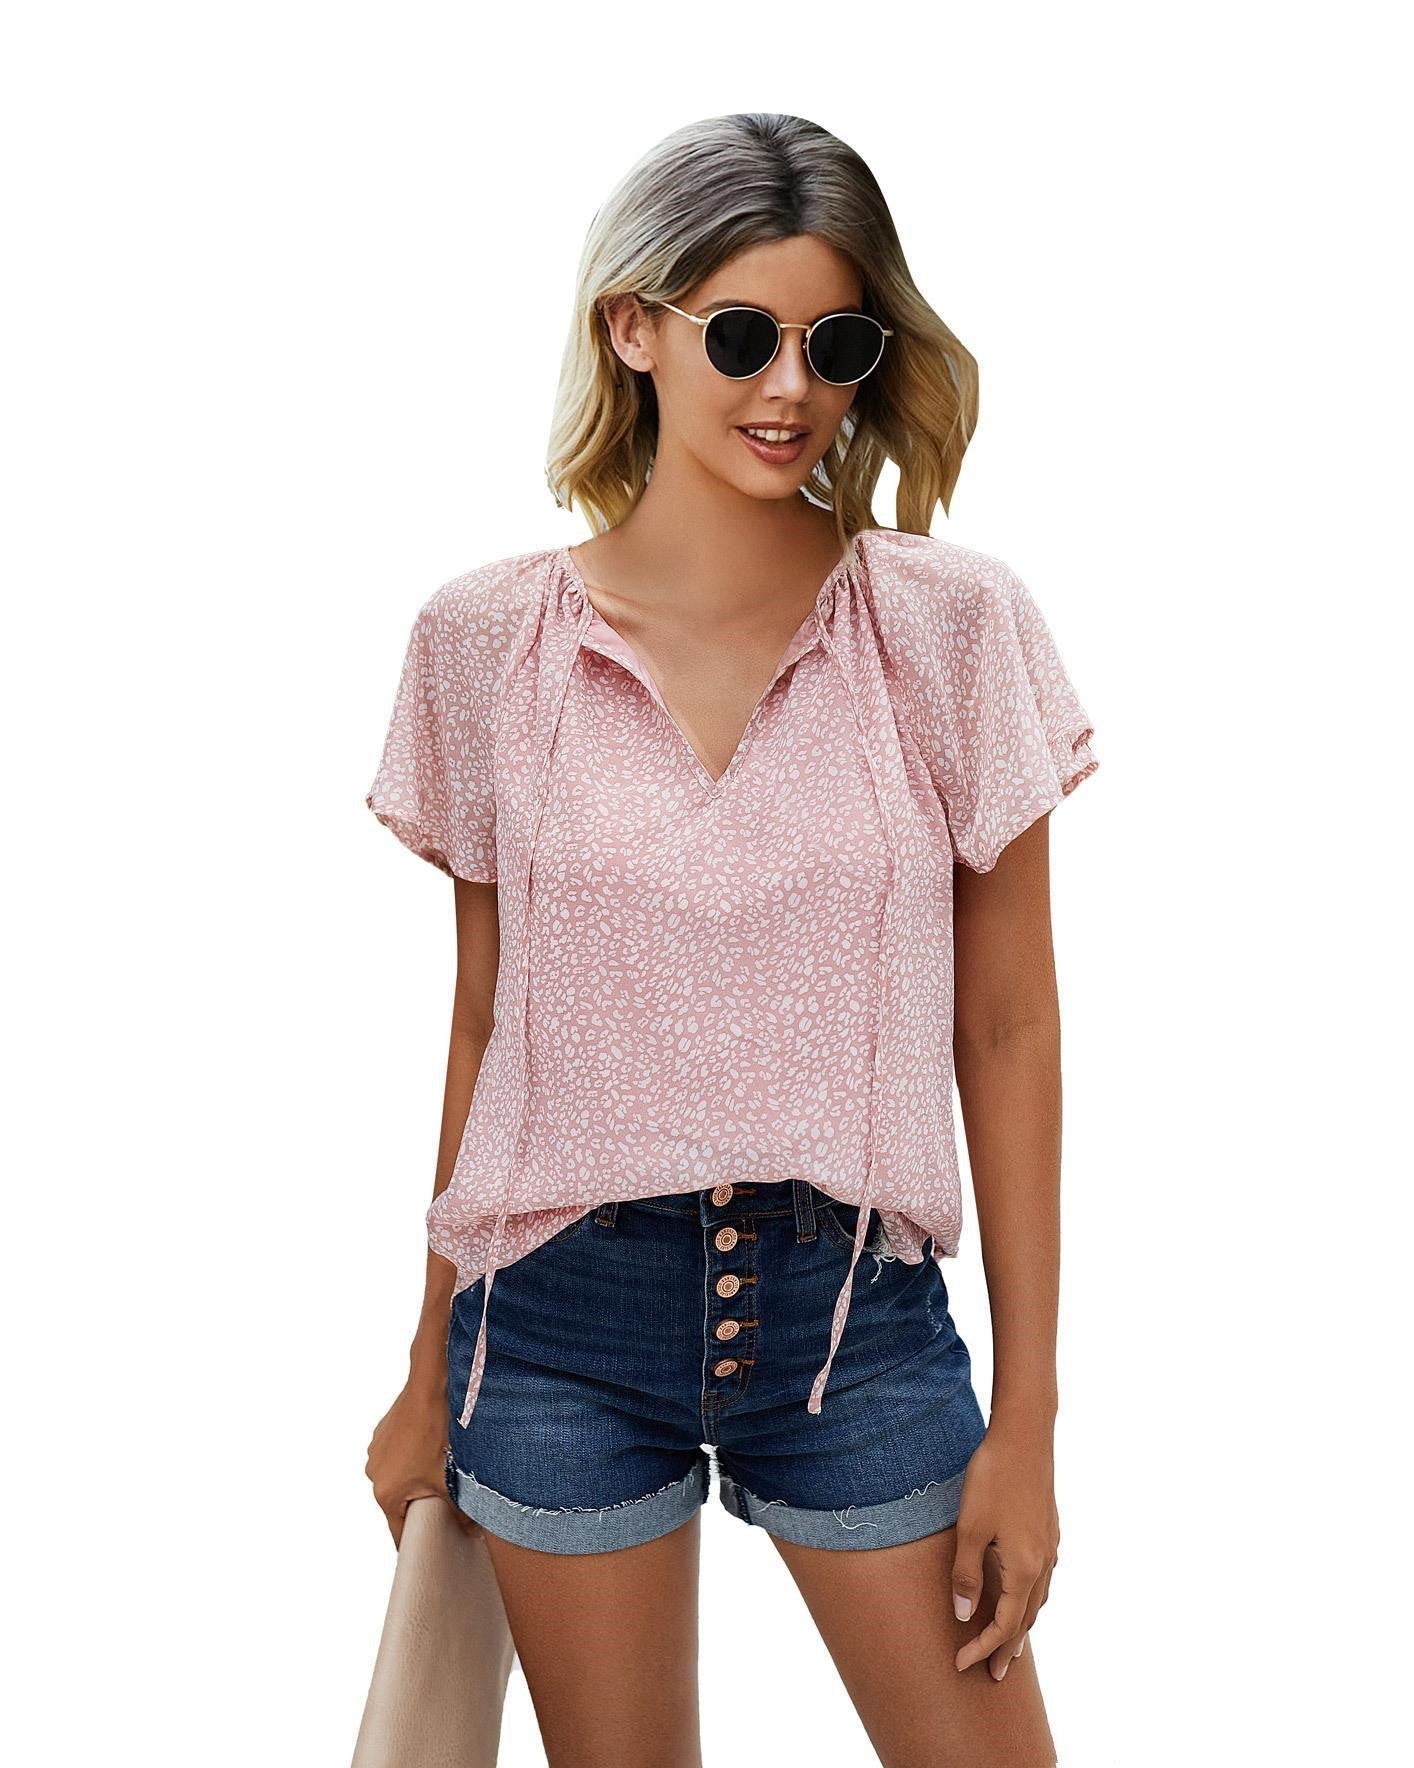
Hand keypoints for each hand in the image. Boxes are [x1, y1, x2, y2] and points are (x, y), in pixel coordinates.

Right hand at [364, 1379, 480, 1548]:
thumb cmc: (437, 1431)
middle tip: (448, 1503)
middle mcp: (374, 1474)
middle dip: (424, 1505)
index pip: (400, 1533)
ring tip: (442, 1467)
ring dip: (419, 1479)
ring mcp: (377, 1452)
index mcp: (386, 1493)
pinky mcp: (384, 1433)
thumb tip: (472, 1531)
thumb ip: (461, 1511)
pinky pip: (399, 1456)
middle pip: (401, 1504)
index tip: (434, 1547)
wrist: (431, 1385)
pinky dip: (414, 1458)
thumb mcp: (451, 1478)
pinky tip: (434, 1447)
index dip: (420, 1542)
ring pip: (401, 1478)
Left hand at [949, 1424, 1059, 1678]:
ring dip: (1023, 1626)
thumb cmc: (994, 1478)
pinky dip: (1031, 1599)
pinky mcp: (1049, 1531)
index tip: (960, 1664)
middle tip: (995, 1675)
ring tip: (1010, 1645)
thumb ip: (967, 1574)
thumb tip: (965, 1616)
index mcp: (1025, 1568)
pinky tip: (1023, 1595)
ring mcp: (1050, 1547)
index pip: (1005, 1624)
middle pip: (1028, 1620)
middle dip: (1008, 1648)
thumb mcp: (971, 1528)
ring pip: (1039, 1600)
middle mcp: (1044, 1564)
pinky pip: (1042, 1580)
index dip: (982, 1647)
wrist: (1025, 1436)